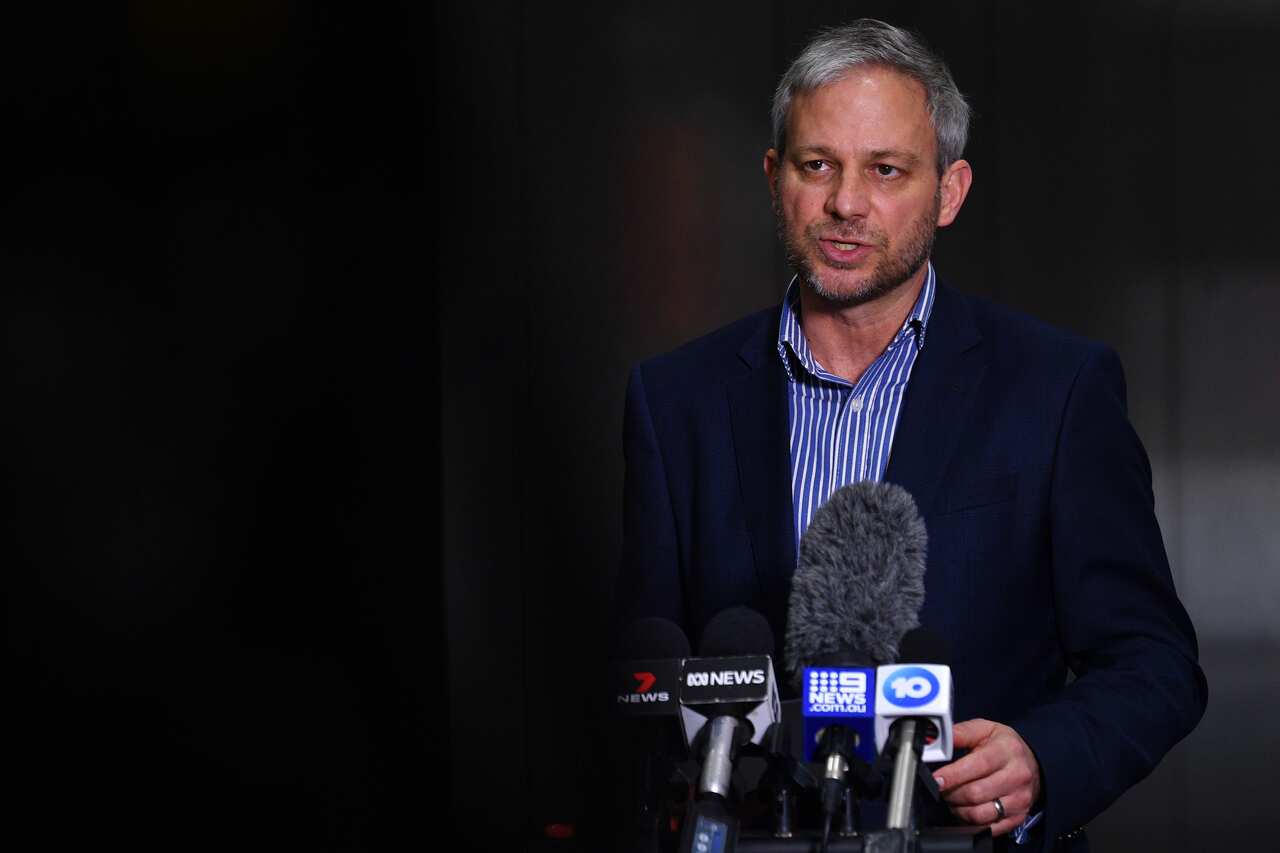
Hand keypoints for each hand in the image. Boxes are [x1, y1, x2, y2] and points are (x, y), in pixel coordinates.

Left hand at [931, 718, 1040, 836]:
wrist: (1033, 763)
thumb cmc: (1004, 746)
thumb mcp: (984, 730)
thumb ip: (961, 733)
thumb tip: (939, 739)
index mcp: (1007, 751)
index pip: (978, 765)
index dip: (954, 775)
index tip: (937, 779)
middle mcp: (1017, 776)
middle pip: (976, 793)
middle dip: (951, 793)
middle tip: (942, 788)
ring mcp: (1019, 799)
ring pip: (980, 814)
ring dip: (958, 810)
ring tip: (952, 799)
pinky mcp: (1018, 817)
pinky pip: (989, 828)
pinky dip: (971, 823)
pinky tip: (965, 811)